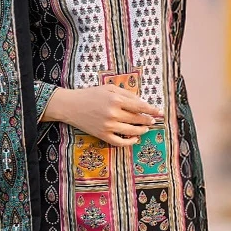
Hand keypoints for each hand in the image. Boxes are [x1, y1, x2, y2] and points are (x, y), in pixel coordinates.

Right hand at [42, 84, 163, 145]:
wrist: (71, 106)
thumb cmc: (90, 94)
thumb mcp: (109, 88)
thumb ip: (126, 94)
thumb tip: (142, 103)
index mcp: (116, 99)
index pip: (140, 106)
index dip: (152, 110)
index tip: (160, 112)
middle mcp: (113, 113)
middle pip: (137, 119)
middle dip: (148, 120)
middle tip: (153, 120)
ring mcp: (108, 126)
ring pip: (131, 131)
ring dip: (142, 130)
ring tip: (145, 128)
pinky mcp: (103, 135)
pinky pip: (120, 142)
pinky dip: (130, 142)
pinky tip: (135, 139)